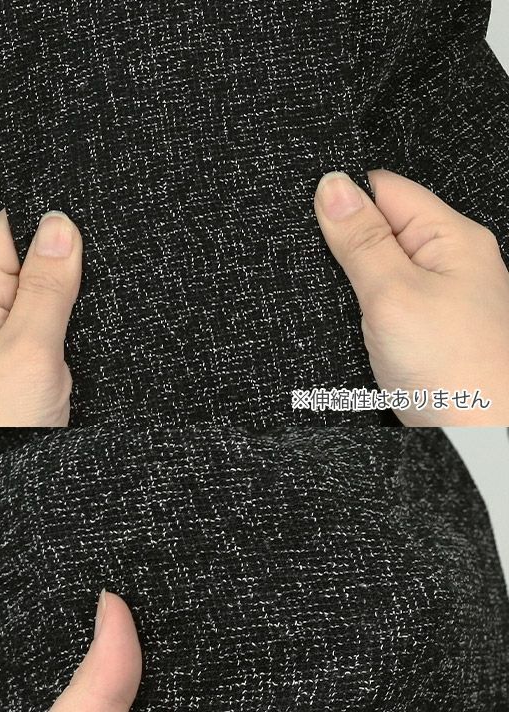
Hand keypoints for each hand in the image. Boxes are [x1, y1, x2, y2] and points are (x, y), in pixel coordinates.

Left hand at [0, 209, 82, 426]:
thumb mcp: (28, 347)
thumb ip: (45, 286)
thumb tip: (59, 224)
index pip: (5, 232)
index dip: (46, 219)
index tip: (88, 216)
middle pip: (27, 266)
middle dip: (67, 262)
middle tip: (108, 259)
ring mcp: (2, 349)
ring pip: (42, 304)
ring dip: (72, 302)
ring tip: (103, 300)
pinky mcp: (22, 375)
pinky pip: (47, 336)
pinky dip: (71, 332)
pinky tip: (90, 335)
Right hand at [314, 169, 508, 425]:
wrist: (477, 442)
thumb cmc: (452, 372)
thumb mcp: (393, 295)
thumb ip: (361, 240)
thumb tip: (332, 186)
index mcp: (454, 238)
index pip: (388, 189)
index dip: (346, 201)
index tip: (316, 225)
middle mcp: (453, 263)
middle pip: (384, 230)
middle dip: (348, 249)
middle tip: (331, 277)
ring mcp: (443, 300)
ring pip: (382, 272)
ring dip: (355, 287)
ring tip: (349, 310)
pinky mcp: (429, 333)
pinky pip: (388, 306)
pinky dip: (367, 314)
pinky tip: (359, 330)